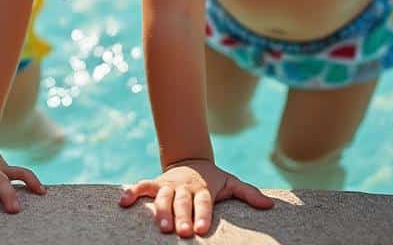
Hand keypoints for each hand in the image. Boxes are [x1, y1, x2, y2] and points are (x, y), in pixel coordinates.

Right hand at [119, 159, 273, 237]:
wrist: (191, 159)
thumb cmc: (213, 179)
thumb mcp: (232, 183)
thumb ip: (249, 194)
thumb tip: (270, 205)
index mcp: (203, 189)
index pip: (204, 203)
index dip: (203, 215)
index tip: (203, 229)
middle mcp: (185, 187)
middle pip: (182, 202)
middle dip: (182, 216)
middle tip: (182, 231)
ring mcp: (168, 184)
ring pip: (162, 197)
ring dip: (159, 211)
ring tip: (160, 227)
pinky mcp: (155, 184)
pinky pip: (141, 187)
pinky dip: (131, 193)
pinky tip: (122, 203)